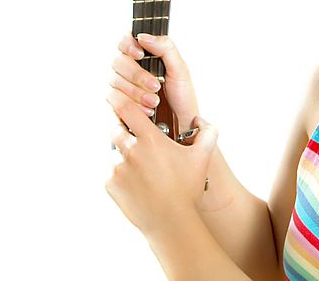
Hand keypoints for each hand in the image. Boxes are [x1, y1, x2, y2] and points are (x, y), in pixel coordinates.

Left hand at [107, 90, 217, 235]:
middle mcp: (130, 151)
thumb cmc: (187, 188)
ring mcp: (118, 169)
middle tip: (138, 140)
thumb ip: (207, 132)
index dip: (120, 100)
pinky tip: (138, 183)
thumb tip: (200, 119)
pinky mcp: (110, 185)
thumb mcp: (203, 157)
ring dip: (124, 155)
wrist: (171, 221)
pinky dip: (121, 174)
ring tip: (142, 169)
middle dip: (124, 130)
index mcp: (150, 140)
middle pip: (116, 129)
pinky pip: (111, 172)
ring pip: (114, 152)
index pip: (126, 109)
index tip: (117, 97)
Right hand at [110, 34, 198, 133]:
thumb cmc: (182, 99)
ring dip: (136, 93)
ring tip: (155, 102)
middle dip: (137, 75)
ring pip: (114, 82)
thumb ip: (165, 48)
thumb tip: (143, 36)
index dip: (128, 45)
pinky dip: (131, 106)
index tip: (140, 54)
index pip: (125, 42)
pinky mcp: (117, 106)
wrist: (183, 126)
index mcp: (144, 57)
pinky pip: (113, 101)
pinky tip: (147, 111)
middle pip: (118, 62)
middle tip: (155, 86)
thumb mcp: (180, 70)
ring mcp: (122, 88)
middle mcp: (129, 71)